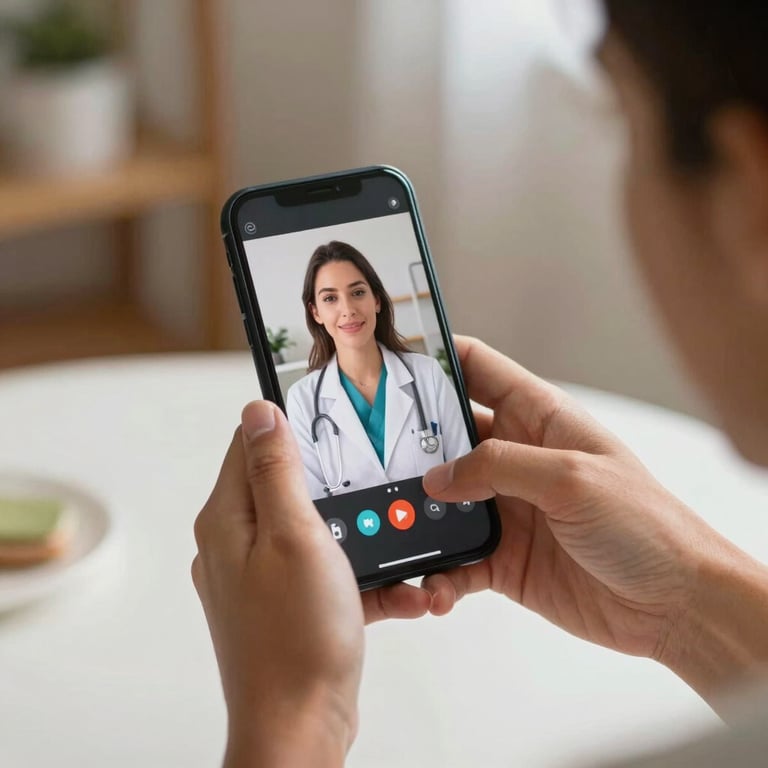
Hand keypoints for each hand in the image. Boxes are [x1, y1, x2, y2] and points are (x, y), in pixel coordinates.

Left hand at [192, 402, 362, 766]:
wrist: (301, 728)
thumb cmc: (296, 640)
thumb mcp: (294, 536)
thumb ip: (276, 471)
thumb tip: (259, 413)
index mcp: (229, 520)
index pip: (251, 444)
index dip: (292, 425)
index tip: (332, 420)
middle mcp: (237, 544)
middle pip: (289, 486)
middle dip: (337, 487)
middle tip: (373, 488)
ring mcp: (263, 577)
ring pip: (317, 531)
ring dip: (358, 539)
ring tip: (395, 553)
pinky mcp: (288, 604)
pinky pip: (328, 573)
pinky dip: (361, 579)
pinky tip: (396, 593)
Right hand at [420, 336, 714, 661]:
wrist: (673, 603)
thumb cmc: (645, 525)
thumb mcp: (571, 477)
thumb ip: (499, 467)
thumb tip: (439, 476)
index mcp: (538, 418)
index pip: (478, 369)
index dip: (436, 359)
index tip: (392, 363)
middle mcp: (517, 458)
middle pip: (447, 437)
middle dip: (411, 444)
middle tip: (374, 456)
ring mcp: (507, 508)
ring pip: (443, 499)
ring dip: (420, 513)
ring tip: (398, 526)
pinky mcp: (502, 556)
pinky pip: (455, 558)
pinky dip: (439, 571)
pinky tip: (436, 584)